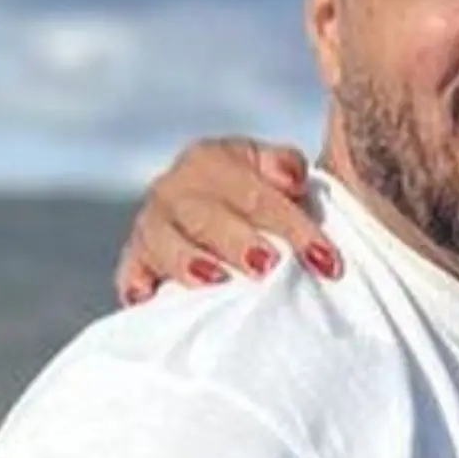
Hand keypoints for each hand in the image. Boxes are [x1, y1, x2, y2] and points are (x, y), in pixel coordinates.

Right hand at [112, 137, 339, 304]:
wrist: (230, 212)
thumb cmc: (264, 195)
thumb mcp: (279, 170)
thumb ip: (287, 166)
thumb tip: (291, 180)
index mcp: (211, 160)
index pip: (256, 195)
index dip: (293, 227)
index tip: (327, 260)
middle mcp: (174, 189)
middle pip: (204, 217)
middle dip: (237, 242)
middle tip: (268, 266)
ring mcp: (151, 225)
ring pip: (163, 242)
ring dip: (187, 262)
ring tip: (216, 281)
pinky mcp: (137, 259)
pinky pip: (131, 270)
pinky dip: (136, 283)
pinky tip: (144, 297)